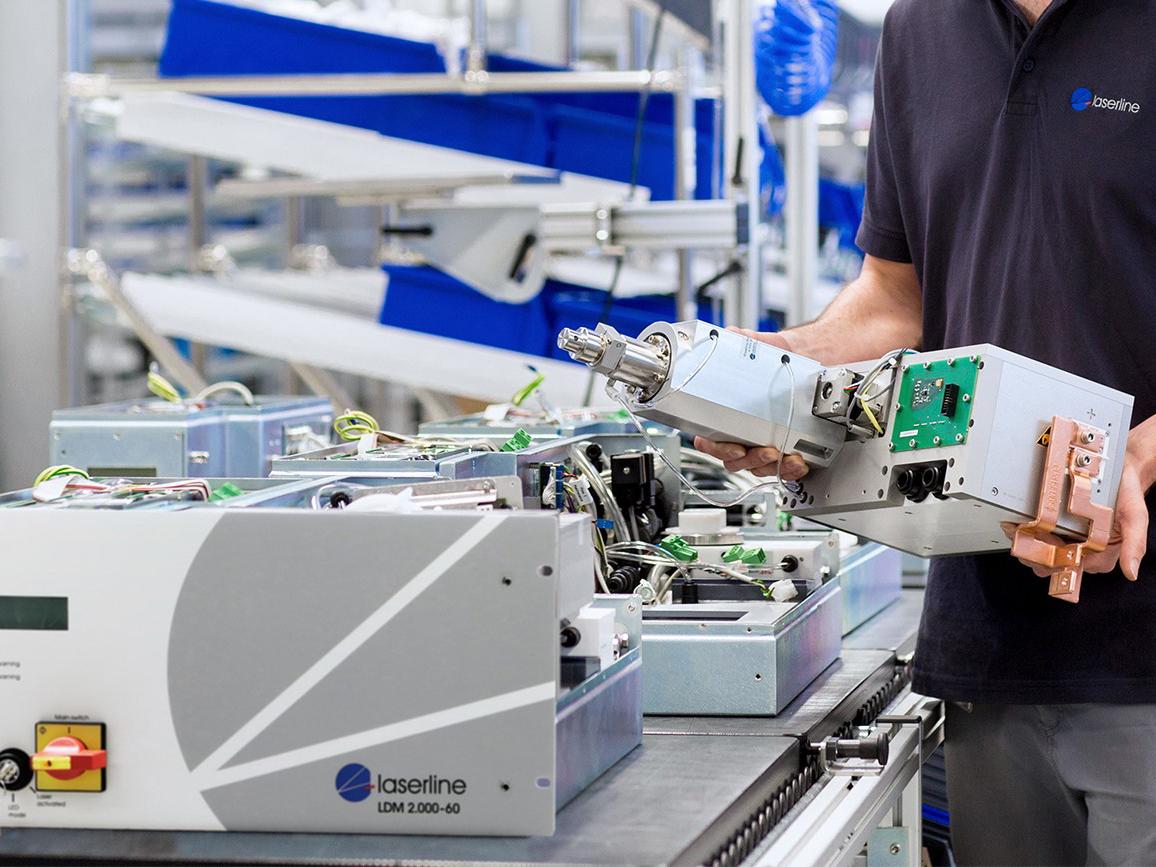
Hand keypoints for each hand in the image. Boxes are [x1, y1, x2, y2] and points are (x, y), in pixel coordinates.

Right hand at [693, 328, 810, 480]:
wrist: (807, 361)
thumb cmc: (777, 358)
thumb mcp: (757, 344)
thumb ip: (739, 338)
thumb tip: (729, 334)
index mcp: (723, 414)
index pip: (708, 438)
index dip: (714, 447)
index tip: (729, 446)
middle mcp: (739, 432)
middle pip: (733, 459)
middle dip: (747, 459)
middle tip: (762, 450)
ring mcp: (759, 443)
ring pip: (755, 467)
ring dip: (768, 466)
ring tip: (782, 455)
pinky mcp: (782, 448)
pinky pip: (780, 468)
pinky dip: (789, 469)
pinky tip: (797, 461)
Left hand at [1001, 438, 1151, 581]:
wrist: (1117, 466)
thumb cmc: (1127, 493)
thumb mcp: (1135, 515)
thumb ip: (1135, 542)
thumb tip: (1131, 572)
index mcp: (1101, 554)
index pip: (1073, 568)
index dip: (1053, 561)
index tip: (1040, 547)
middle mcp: (1083, 550)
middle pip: (1052, 563)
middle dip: (1033, 551)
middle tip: (1023, 534)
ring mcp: (1068, 539)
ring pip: (1040, 551)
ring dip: (1025, 541)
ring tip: (1016, 527)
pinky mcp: (1056, 526)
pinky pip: (1036, 534)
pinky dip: (1024, 529)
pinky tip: (1016, 521)